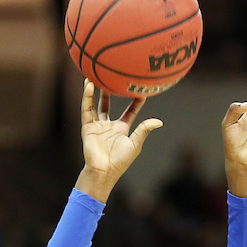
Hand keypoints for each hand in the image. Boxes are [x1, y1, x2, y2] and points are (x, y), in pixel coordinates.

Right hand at [75, 79, 162, 202]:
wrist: (103, 171)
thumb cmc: (120, 161)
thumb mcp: (135, 144)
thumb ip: (144, 130)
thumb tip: (159, 121)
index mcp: (122, 129)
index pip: (130, 112)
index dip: (135, 101)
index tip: (141, 89)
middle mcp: (109, 126)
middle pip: (108, 104)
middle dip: (110, 92)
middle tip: (114, 77)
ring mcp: (97, 125)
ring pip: (95, 104)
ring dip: (95, 91)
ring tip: (96, 75)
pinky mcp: (87, 126)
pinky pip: (86, 109)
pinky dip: (87, 96)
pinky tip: (89, 84)